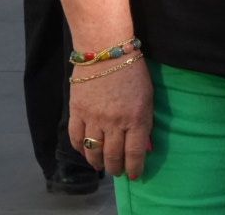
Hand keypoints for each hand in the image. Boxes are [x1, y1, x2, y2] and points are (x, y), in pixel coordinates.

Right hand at [68, 58, 153, 180]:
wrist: (105, 49)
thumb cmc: (132, 70)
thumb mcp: (148, 96)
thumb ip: (146, 122)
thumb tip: (145, 146)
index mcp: (136, 118)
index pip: (135, 153)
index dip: (134, 168)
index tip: (134, 176)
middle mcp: (115, 122)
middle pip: (113, 156)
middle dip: (116, 168)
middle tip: (117, 171)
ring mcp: (94, 119)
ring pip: (93, 152)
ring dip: (98, 163)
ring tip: (102, 166)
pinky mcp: (76, 112)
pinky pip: (76, 138)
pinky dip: (81, 149)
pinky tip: (85, 151)